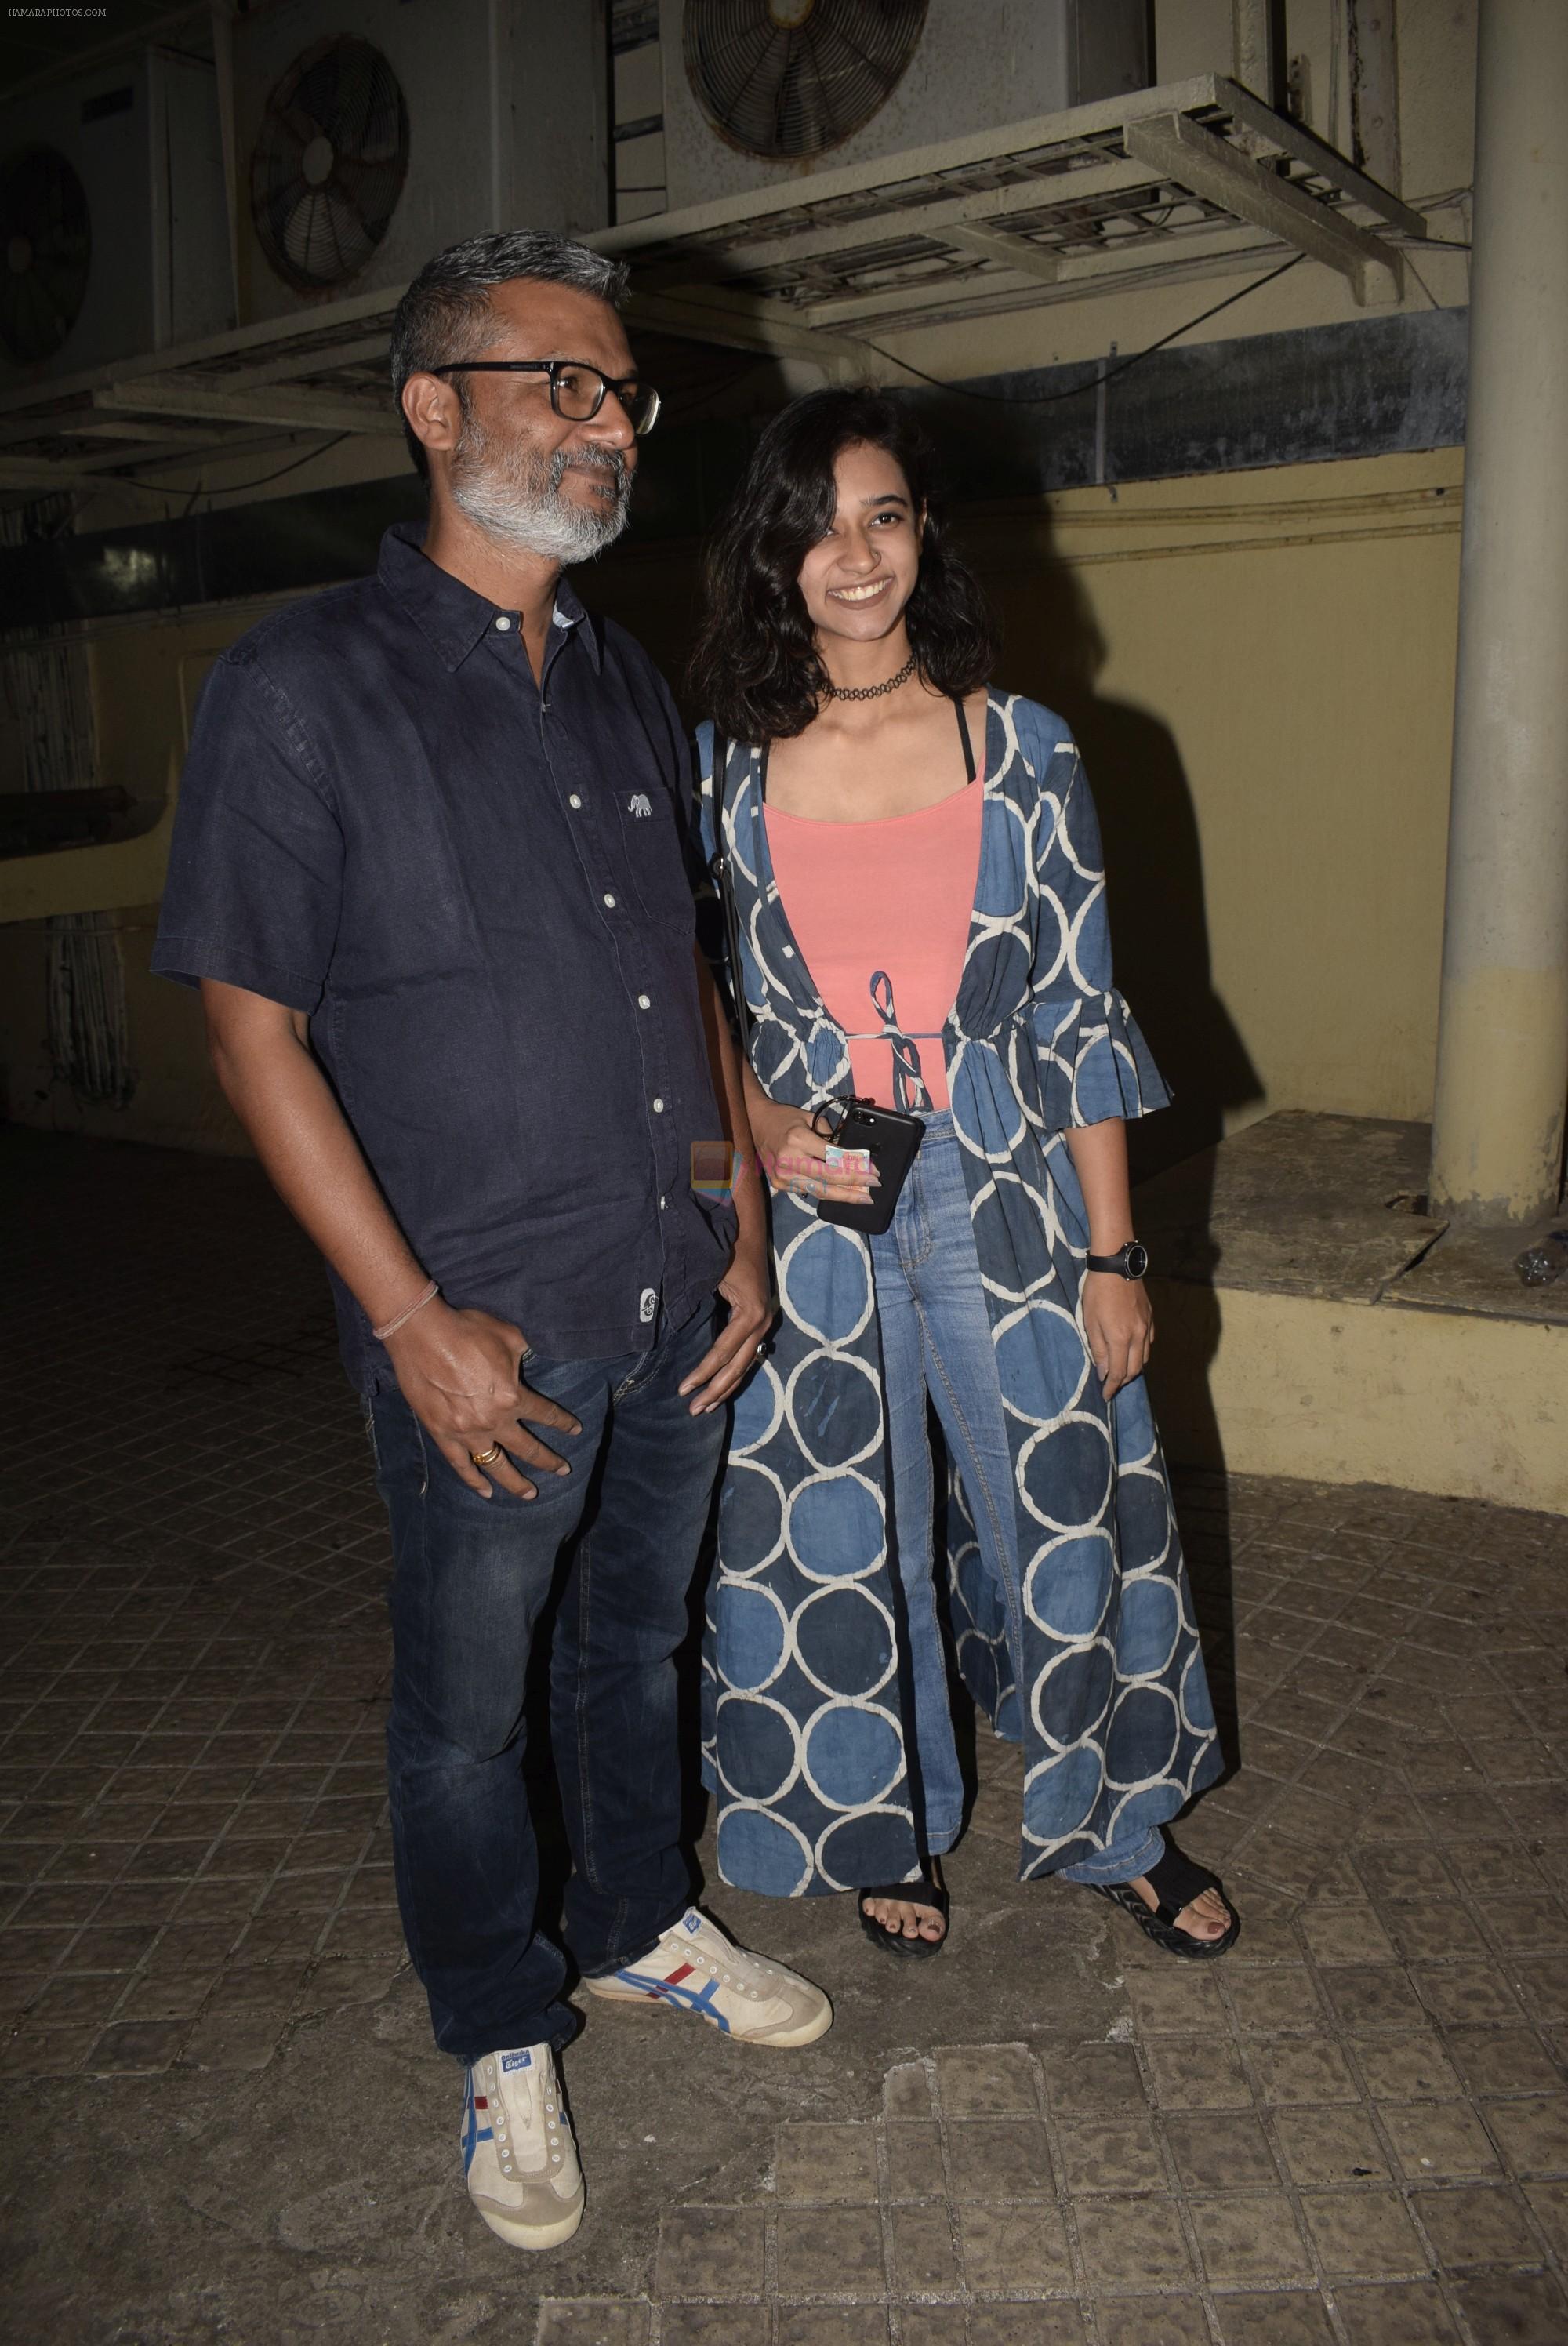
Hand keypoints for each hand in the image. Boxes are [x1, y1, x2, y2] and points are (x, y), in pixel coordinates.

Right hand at [383, 1299, 580, 1497]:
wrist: (421, 1334)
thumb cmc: (466, 1330)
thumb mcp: (508, 1336)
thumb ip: (525, 1353)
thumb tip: (532, 1358)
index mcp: (512, 1397)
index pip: (545, 1414)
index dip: (563, 1422)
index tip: (576, 1430)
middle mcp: (493, 1421)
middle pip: (527, 1448)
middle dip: (549, 1461)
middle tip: (563, 1471)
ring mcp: (466, 1432)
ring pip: (496, 1465)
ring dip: (515, 1482)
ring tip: (530, 1494)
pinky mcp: (441, 1434)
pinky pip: (460, 1465)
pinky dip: (473, 1480)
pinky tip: (486, 1492)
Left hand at [679, 1233, 775, 1414]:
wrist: (748, 1230)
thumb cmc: (727, 1250)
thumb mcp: (711, 1276)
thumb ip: (697, 1303)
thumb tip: (675, 1332)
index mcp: (752, 1313)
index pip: (723, 1352)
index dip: (703, 1372)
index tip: (683, 1389)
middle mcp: (762, 1322)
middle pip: (737, 1366)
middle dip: (715, 1390)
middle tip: (693, 1410)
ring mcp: (763, 1323)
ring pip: (744, 1364)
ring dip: (725, 1387)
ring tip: (705, 1407)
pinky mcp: (757, 1321)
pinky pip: (745, 1354)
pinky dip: (732, 1372)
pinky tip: (720, 1387)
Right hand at [745, 1092, 877, 1208]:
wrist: (756, 1124)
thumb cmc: (786, 1119)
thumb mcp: (810, 1118)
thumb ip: (830, 1136)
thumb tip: (852, 1156)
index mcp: (798, 1139)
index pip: (834, 1157)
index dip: (856, 1166)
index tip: (873, 1170)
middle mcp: (789, 1160)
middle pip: (829, 1178)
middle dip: (855, 1184)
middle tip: (874, 1187)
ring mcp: (782, 1176)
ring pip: (820, 1191)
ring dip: (844, 1196)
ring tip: (862, 1198)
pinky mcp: (780, 1184)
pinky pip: (809, 1191)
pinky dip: (828, 1193)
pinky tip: (842, 1194)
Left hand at [1081, 1271, 1153, 1401]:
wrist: (1116, 1264)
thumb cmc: (1097, 1292)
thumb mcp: (1090, 1322)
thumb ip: (1099, 1349)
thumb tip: (1104, 1372)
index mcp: (1121, 1338)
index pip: (1118, 1373)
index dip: (1112, 1387)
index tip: (1105, 1395)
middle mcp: (1138, 1336)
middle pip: (1134, 1369)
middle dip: (1122, 1381)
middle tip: (1111, 1384)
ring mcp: (1147, 1326)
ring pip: (1145, 1358)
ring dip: (1133, 1368)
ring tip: (1120, 1370)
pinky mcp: (1151, 1317)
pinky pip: (1150, 1343)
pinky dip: (1141, 1353)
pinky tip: (1132, 1351)